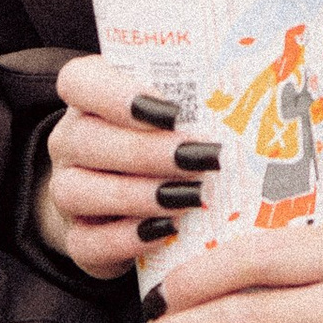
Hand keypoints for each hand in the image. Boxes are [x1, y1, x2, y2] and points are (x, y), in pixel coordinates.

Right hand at [33, 56, 200, 278]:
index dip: (118, 94)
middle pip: (84, 138)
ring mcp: (65, 191)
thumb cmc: (170, 143)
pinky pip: (86, 242)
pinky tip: (165, 230)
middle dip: (145, 150)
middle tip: (196, 158)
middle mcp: (70, 142)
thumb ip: (202, 98)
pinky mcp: (77, 238)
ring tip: (187, 197)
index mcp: (90, 99)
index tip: (171, 112)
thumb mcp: (183, 113)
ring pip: (77, 191)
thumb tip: (257, 94)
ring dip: (136, 194)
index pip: (78, 81)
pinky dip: (125, 239)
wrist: (137, 203)